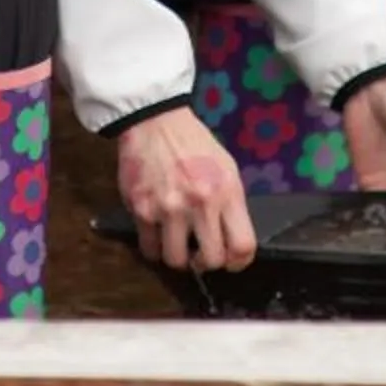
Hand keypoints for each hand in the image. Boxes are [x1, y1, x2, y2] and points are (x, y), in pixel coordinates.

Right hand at [116, 106, 256, 270]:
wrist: (155, 122)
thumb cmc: (195, 145)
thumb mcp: (227, 168)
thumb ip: (230, 204)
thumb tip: (232, 240)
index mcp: (227, 192)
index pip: (243, 246)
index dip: (238, 262)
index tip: (230, 262)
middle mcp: (200, 204)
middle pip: (211, 260)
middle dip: (206, 261)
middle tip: (199, 252)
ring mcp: (169, 209)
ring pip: (176, 261)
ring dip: (177, 256)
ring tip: (176, 242)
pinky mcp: (142, 210)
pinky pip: (149, 248)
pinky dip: (154, 247)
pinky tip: (157, 232)